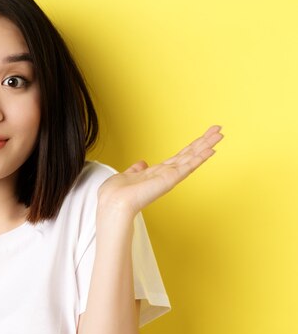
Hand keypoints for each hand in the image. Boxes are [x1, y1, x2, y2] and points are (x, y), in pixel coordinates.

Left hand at [97, 125, 223, 217]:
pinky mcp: (170, 179)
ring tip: (220, 134)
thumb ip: (136, 170)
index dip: (191, 147)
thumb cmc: (116, 194)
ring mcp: (169, 177)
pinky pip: (188, 166)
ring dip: (206, 145)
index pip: (179, 157)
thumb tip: (142, 163)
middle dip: (204, 142)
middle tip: (218, 130)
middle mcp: (166, 174)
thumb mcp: (126, 176)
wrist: (113, 203)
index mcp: (156, 172)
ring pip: (192, 158)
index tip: (203, 137)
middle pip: (189, 154)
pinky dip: (200, 157)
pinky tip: (211, 149)